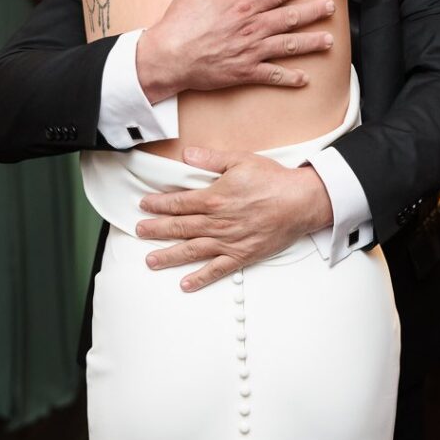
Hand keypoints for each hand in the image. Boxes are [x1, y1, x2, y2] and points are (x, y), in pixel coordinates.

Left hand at [135, 149, 332, 289]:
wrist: (301, 201)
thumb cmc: (273, 179)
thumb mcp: (241, 160)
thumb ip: (211, 159)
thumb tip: (187, 155)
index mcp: (214, 198)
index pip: (179, 203)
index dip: (159, 205)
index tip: (144, 206)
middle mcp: (217, 222)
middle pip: (180, 227)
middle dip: (156, 229)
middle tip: (138, 231)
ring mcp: (228, 241)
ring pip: (192, 250)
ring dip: (169, 256)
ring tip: (150, 261)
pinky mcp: (242, 255)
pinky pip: (217, 269)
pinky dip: (200, 278)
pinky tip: (185, 284)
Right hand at [136, 0, 335, 101]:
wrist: (168, 56)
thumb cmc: (180, 22)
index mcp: (242, 4)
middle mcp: (251, 27)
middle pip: (289, 17)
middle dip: (313, 12)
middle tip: (331, 7)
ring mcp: (250, 51)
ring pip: (288, 45)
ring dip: (310, 43)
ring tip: (329, 40)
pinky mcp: (244, 72)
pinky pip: (272, 75)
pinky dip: (289, 78)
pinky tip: (304, 78)